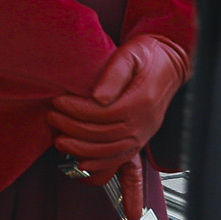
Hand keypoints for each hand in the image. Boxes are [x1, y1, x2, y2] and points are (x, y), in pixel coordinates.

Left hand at [46, 33, 189, 180]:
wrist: (168, 64)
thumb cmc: (145, 56)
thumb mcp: (129, 55)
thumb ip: (114, 74)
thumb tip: (98, 97)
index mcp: (141, 101)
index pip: (104, 113)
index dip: (78, 110)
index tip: (58, 102)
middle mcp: (144, 122)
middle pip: (104, 134)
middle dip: (73, 128)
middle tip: (52, 117)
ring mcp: (144, 134)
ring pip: (110, 151)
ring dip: (81, 149)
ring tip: (59, 141)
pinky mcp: (140, 140)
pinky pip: (120, 159)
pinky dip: (100, 164)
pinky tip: (81, 164)